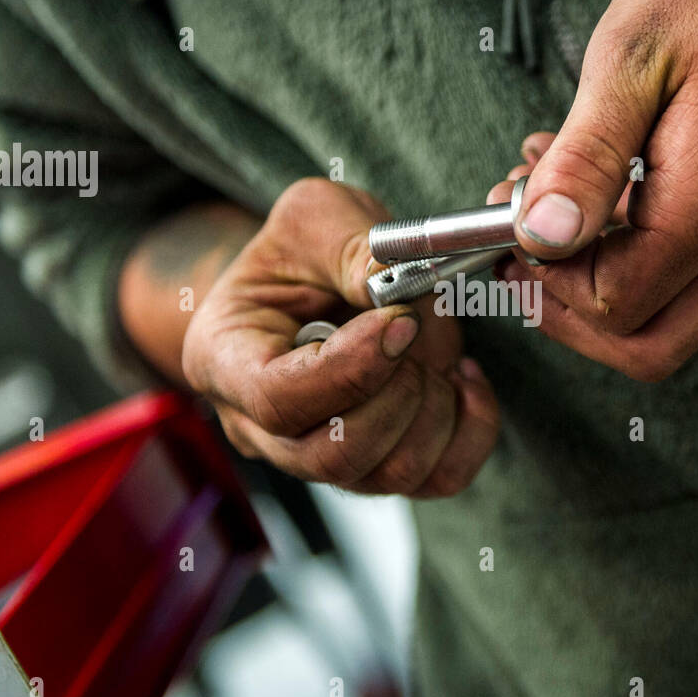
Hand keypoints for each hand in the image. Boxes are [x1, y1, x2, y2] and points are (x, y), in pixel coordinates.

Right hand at [180, 178, 498, 496]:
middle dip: (398, 392)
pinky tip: (463, 376)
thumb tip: (395, 287)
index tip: (398, 321)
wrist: (313, 284)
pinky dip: (471, 430)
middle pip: (335, 454)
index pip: (277, 400)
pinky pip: (440, 479)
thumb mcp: (314, 218)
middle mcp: (265, 429)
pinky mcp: (381, 467)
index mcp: (226, 361)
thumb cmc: (300, 254)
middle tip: (415, 328)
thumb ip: (351, 247)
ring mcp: (323, 459)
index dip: (348, 369)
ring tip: (435, 343)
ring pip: (391, 474)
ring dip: (436, 405)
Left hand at [497, 0, 697, 380]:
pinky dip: (630, 255)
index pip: (613, 306)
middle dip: (567, 314)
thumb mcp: (630, 59)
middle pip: (647, 347)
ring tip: (548, 197)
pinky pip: (688, 275)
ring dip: (595, 283)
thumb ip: (584, 161)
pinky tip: (595, 188)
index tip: (510, 223)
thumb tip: (538, 239)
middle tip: (519, 249)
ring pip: (668, 320)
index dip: (547, 282)